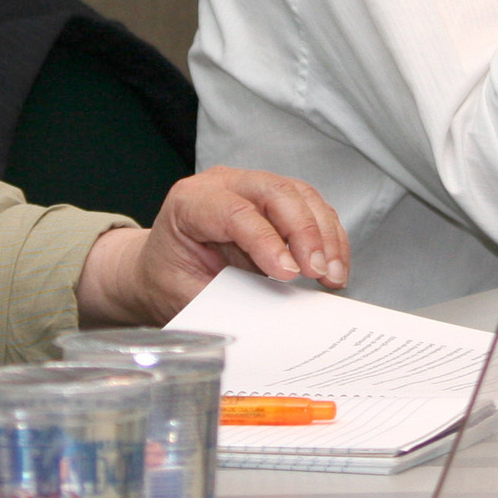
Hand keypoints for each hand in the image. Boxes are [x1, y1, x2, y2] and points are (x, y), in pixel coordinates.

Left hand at [72, 165, 350, 325]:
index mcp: (190, 202)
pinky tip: (334, 266)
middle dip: (305, 233)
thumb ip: (224, 298)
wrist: (163, 268)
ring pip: (301, 196)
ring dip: (324, 235)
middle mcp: (223, 184)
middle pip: (276, 192)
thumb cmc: (169, 278)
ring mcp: (252, 187)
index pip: (236, 212)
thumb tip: (266, 313)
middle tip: (319, 272)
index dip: (266, 241)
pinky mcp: (276, 200)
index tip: (289, 274)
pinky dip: (328, 236)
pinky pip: (311, 207)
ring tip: (333, 275)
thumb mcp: (185, 293)